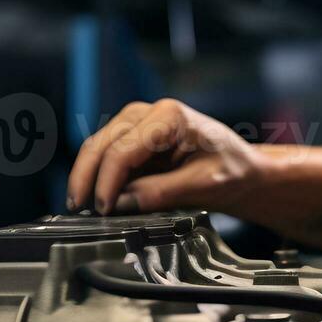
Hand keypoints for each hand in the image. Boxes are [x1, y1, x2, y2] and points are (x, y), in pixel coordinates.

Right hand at [66, 99, 272, 214]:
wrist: (244, 169)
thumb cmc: (233, 171)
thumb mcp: (204, 185)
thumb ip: (162, 192)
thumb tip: (122, 202)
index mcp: (170, 116)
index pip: (124, 149)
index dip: (108, 182)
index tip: (102, 209)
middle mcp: (149, 112)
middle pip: (102, 143)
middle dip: (86, 177)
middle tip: (78, 209)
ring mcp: (139, 122)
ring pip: (98, 146)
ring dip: (86, 176)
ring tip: (79, 206)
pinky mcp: (134, 138)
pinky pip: (107, 155)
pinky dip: (96, 175)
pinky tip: (93, 197)